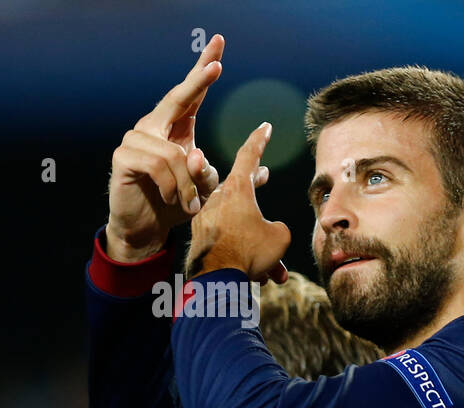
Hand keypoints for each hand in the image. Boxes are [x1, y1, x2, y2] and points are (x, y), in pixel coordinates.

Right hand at [105, 35, 225, 261]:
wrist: (145, 228)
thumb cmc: (175, 205)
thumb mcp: (207, 190)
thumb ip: (227, 176)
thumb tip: (263, 171)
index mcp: (174, 129)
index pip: (190, 95)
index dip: (202, 71)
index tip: (218, 47)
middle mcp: (153, 127)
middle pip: (176, 98)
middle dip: (198, 82)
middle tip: (217, 66)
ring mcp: (135, 139)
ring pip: (176, 152)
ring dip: (190, 183)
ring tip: (191, 203)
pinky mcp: (124, 157)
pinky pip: (160, 165)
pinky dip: (174, 187)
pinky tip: (173, 200)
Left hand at [186, 123, 289, 282]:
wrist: (217, 279)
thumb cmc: (249, 251)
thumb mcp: (279, 236)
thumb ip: (275, 227)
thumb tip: (267, 231)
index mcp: (237, 190)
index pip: (248, 155)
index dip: (259, 140)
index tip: (264, 126)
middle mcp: (218, 199)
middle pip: (242, 188)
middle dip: (256, 184)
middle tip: (264, 175)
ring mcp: (207, 217)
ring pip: (239, 224)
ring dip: (256, 241)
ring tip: (273, 268)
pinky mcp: (201, 237)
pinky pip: (228, 241)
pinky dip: (242, 255)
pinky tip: (256, 276)